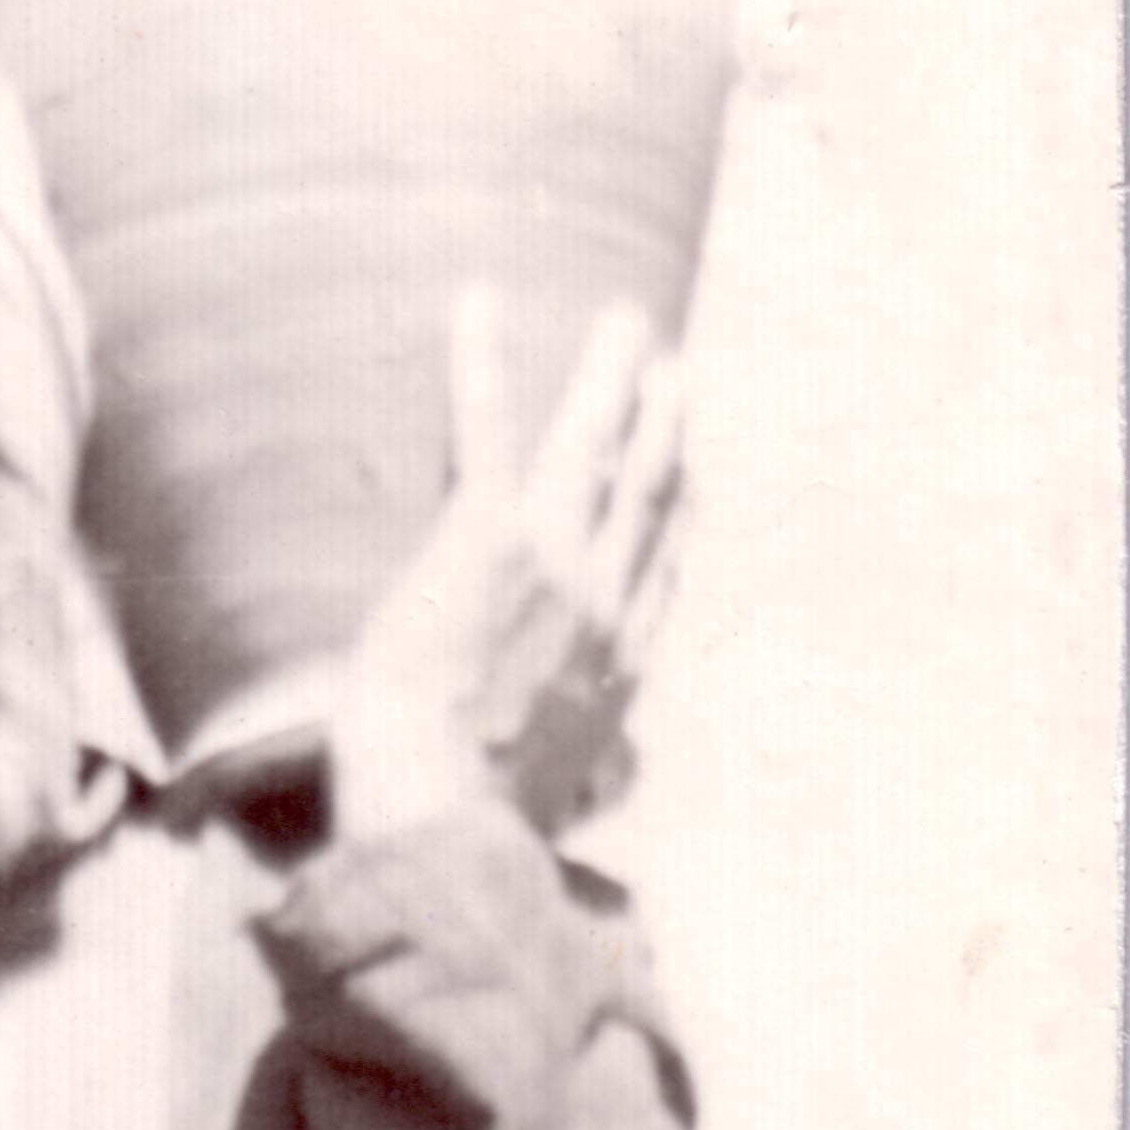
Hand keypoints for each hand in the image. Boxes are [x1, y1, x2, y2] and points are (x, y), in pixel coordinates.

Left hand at [321, 288, 687, 849]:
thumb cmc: (471, 828)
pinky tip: (478, 300)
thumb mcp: (547, 814)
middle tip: (672, 368)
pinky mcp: (488, 536)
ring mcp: (554, 562)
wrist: (441, 821)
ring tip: (625, 322)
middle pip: (646, 492)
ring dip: (612, 376)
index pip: (660, 574)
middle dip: (664, 423)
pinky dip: (482, 360)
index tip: (687, 476)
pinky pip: (486, 427)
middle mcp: (602, 604)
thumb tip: (602, 822)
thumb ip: (576, 789)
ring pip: (594, 445)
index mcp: (616, 670)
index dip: (676, 516)